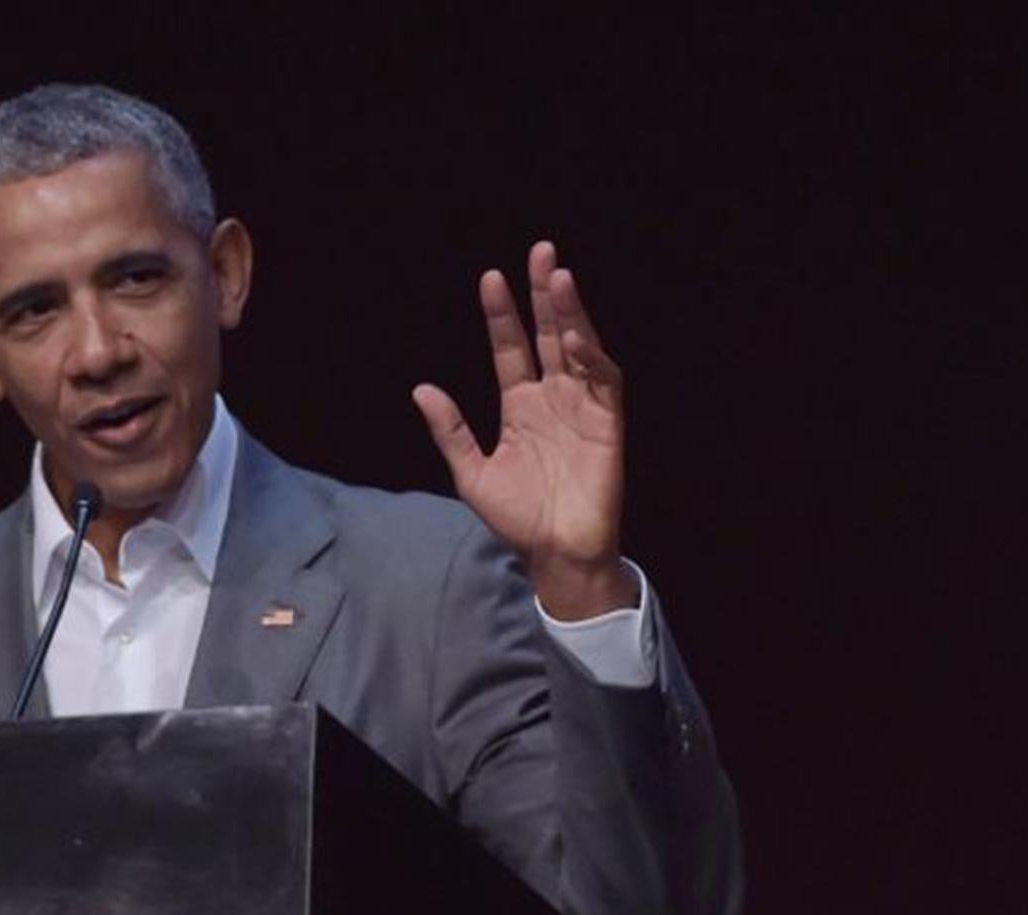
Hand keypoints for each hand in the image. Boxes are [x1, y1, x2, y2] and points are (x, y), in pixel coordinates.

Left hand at [412, 240, 636, 619]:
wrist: (554, 552)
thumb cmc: (516, 518)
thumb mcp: (471, 472)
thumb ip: (449, 430)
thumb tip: (420, 388)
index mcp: (520, 406)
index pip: (510, 348)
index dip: (502, 315)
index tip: (491, 278)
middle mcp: (552, 398)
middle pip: (548, 334)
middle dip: (543, 294)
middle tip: (540, 250)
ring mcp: (581, 406)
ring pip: (577, 347)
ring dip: (570, 312)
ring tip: (558, 275)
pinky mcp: (607, 422)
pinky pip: (602, 380)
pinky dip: (591, 355)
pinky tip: (576, 334)